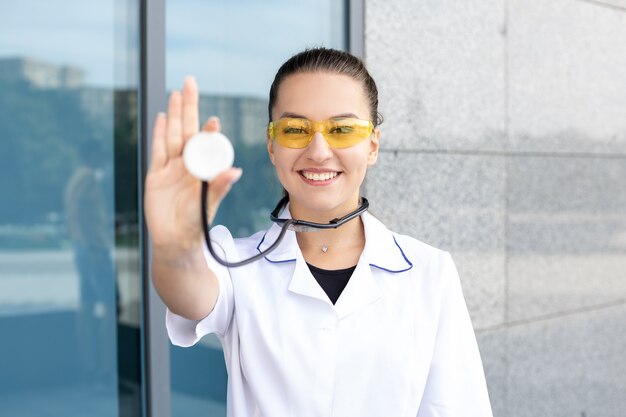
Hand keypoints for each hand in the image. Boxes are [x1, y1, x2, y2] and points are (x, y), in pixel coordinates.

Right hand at [144, 77, 241, 252]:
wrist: (174, 241)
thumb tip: (236, 171)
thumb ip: (219, 186)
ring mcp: (171, 168)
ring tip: (176, 93)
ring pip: (172, 135)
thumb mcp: (209, 203)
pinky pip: (158, 150)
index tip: (212, 119)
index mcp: (204, 169)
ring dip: (174, 114)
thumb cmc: (196, 224)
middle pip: (187, 129)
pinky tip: (162, 117)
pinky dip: (159, 133)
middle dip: (188, 106)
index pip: (206, 144)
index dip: (208, 130)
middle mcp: (189, 164)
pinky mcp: (156, 174)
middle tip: (190, 82)